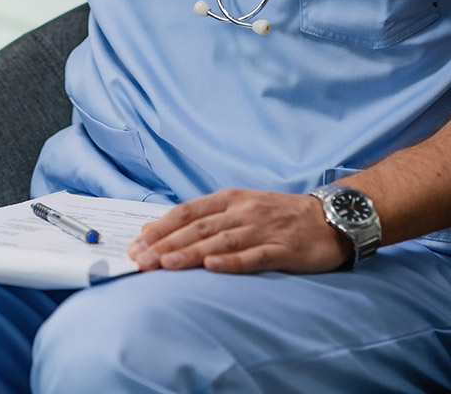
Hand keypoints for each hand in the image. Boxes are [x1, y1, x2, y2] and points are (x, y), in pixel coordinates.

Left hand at [126, 188, 350, 274]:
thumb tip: (164, 231)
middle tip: (141, 259)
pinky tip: (212, 267)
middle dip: (165, 244)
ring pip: (219, 240)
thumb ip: (206, 218)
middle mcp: (241, 211)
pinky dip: (232, 262)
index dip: (160, 227)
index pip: (186, 211)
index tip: (136, 243)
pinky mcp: (284, 249)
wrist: (330, 217)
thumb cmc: (278, 215)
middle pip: (197, 227)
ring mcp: (262, 229)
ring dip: (190, 252)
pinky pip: (255, 256)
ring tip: (165, 264)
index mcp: (228, 199)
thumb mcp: (240, 207)